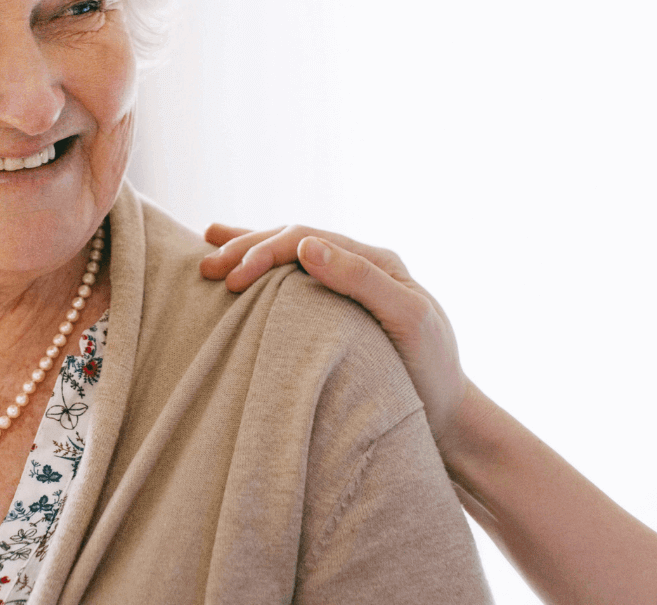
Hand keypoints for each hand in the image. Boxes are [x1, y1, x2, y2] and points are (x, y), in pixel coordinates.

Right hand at [200, 223, 468, 446]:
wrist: (450, 418)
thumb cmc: (431, 372)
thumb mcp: (407, 320)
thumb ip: (361, 279)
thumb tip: (307, 245)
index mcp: (376, 261)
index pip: (307, 239)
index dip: (264, 251)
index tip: (232, 279)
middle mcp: (361, 266)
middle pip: (293, 241)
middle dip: (246, 249)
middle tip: (206, 268)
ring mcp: (350, 288)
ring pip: (289, 256)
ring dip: (248, 252)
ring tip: (206, 252)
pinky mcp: (339, 313)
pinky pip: (294, 282)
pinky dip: (263, 271)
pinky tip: (237, 267)